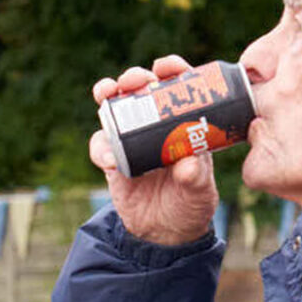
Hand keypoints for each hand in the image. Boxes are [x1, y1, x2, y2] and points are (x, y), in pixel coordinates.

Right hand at [87, 55, 220, 245]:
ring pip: (115, 108)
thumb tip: (188, 164)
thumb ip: (196, 178)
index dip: (172, 71)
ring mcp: (131, 141)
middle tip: (136, 80)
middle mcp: (156, 127)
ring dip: (109, 94)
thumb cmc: (191, 206)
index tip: (166, 66)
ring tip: (107, 93)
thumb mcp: (201, 193)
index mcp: (183, 125)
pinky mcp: (112, 161)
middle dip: (135, 77)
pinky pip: (101, 146)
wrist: (165, 234)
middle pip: (142, 90)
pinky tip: (109, 157)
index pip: (179, 89)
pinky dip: (101, 148)